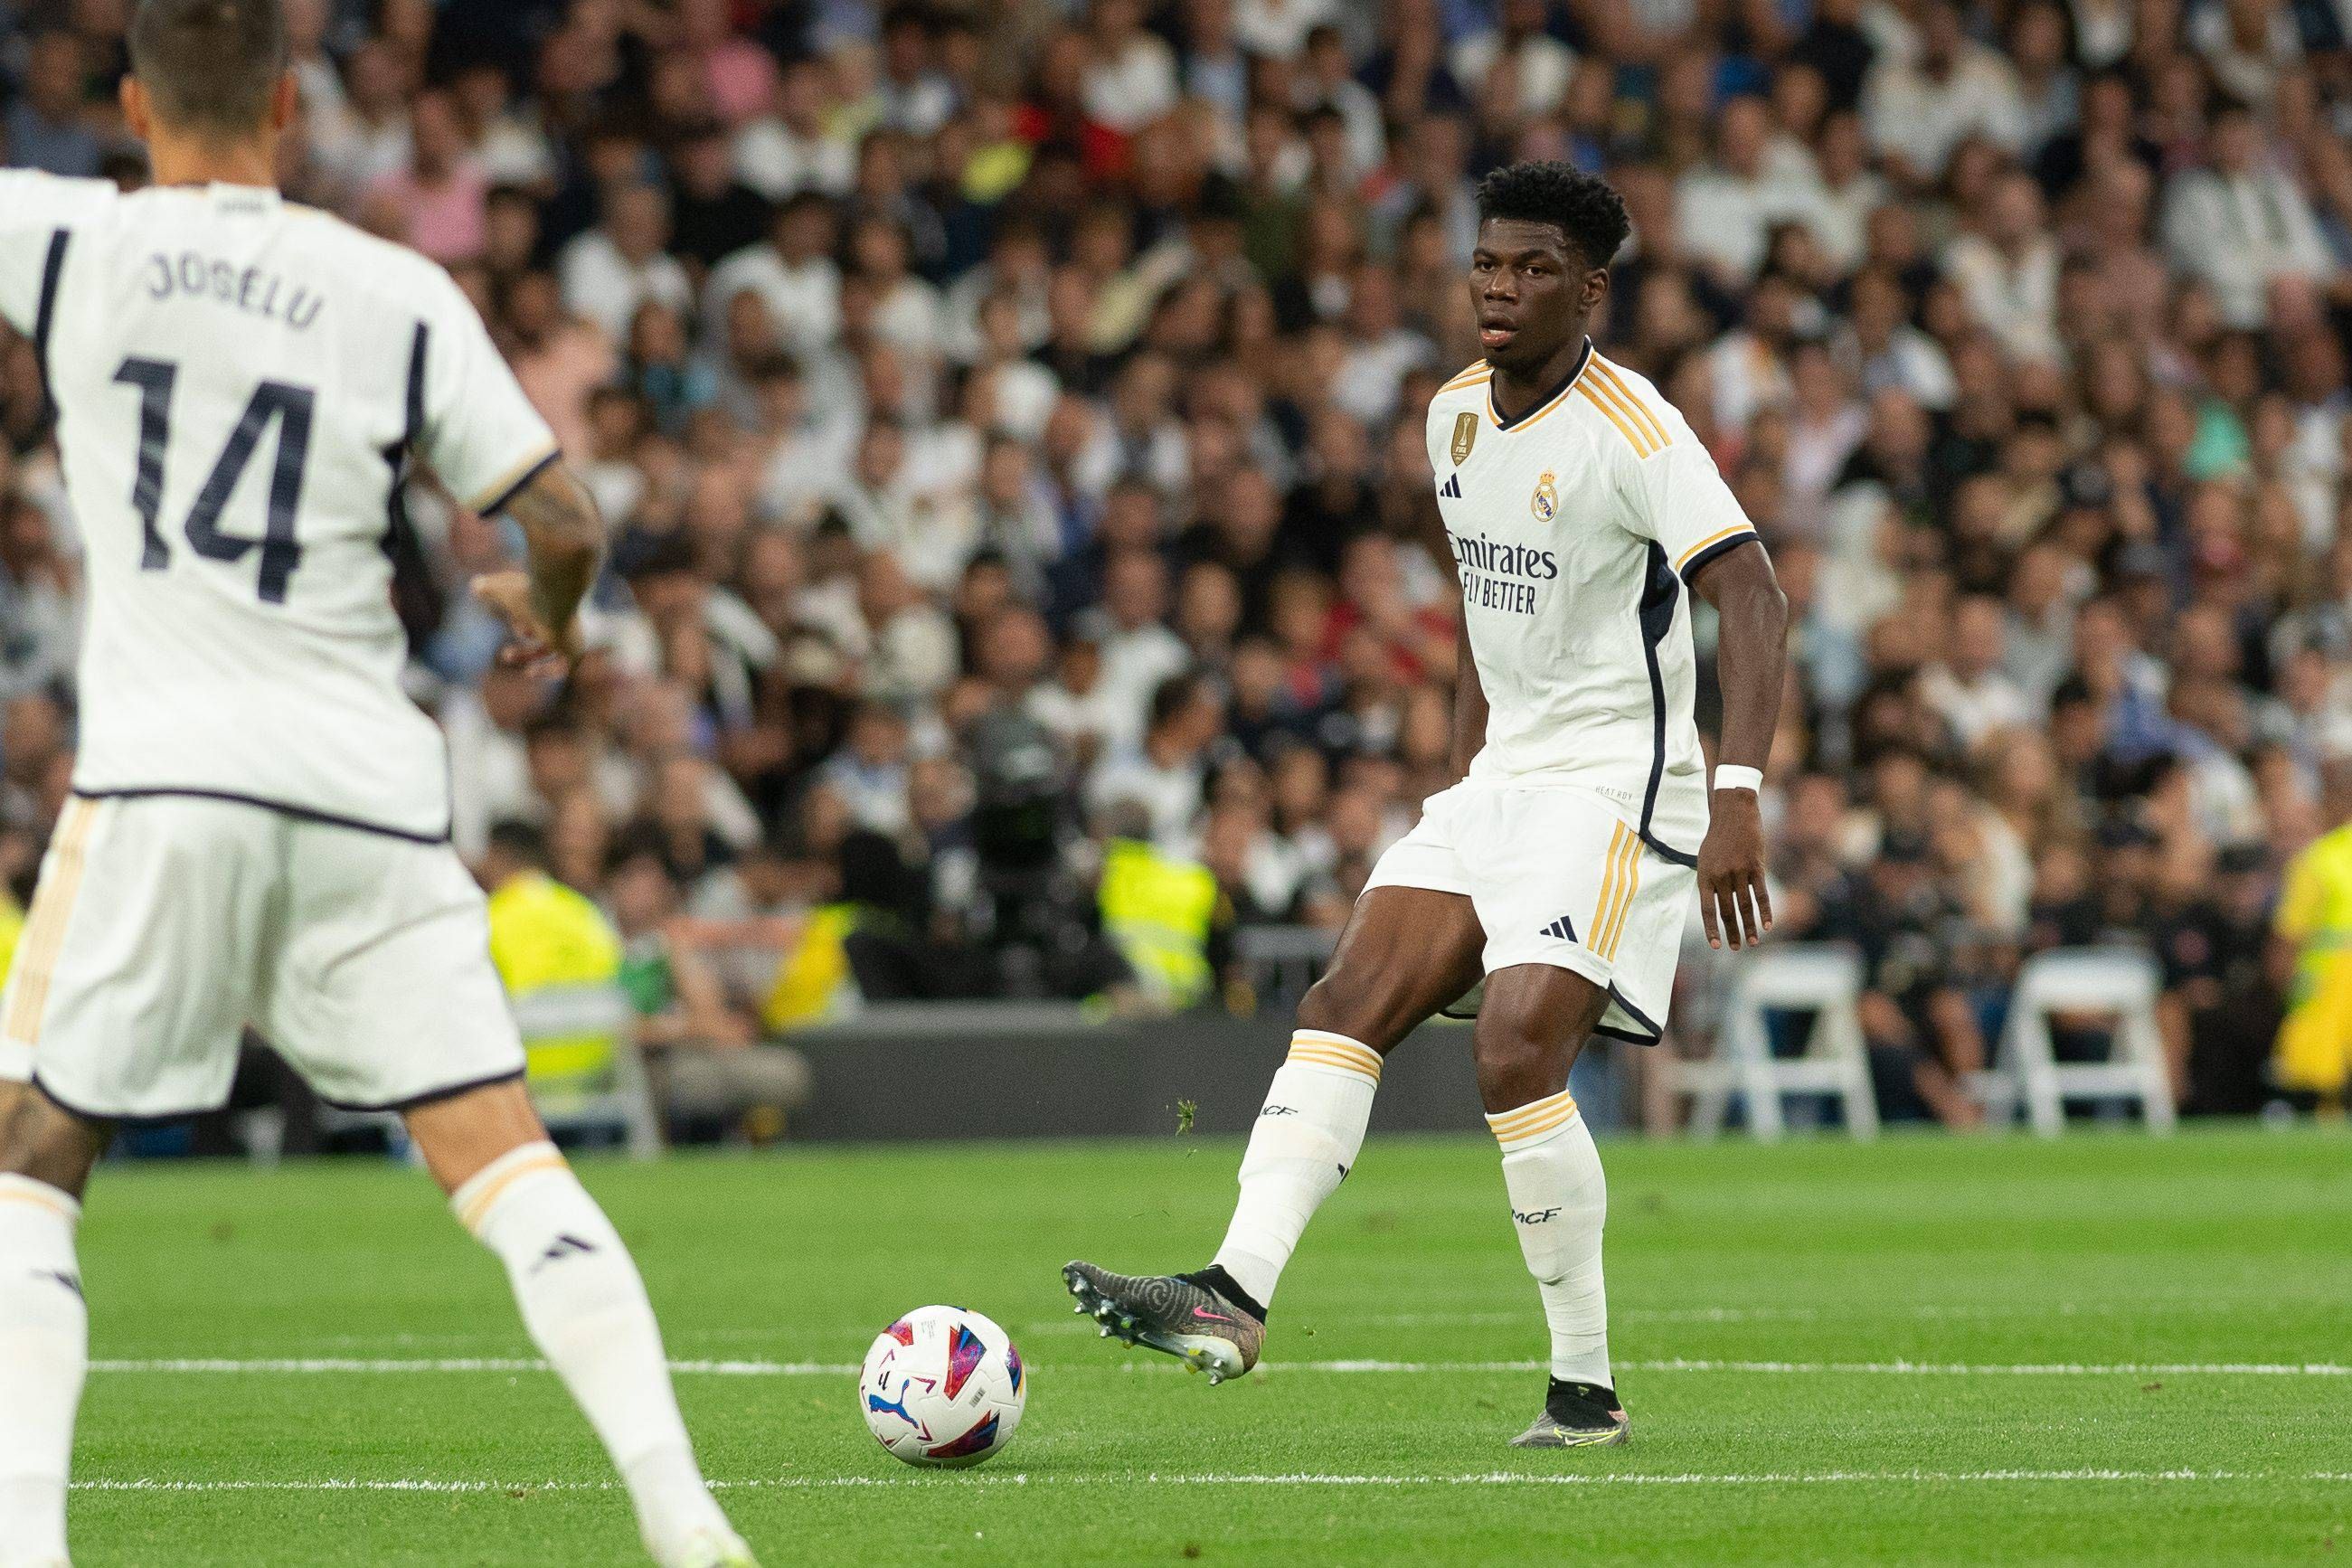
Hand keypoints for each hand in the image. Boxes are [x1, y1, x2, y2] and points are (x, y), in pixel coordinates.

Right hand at [470, 570, 576, 677]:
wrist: (554, 597)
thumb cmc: (526, 593)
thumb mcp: (501, 590)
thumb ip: (488, 587)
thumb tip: (475, 585)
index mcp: (548, 607)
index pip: (536, 620)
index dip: (521, 626)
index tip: (516, 623)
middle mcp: (562, 621)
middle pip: (545, 640)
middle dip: (525, 652)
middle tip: (506, 655)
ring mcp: (570, 636)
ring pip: (554, 653)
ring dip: (536, 661)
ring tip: (528, 673)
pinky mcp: (575, 649)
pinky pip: (568, 667)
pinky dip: (552, 672)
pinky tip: (534, 672)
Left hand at [1697, 789, 1772, 950]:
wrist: (1734, 812)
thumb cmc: (1718, 836)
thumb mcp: (1705, 858)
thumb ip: (1710, 881)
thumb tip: (1717, 903)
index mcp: (1705, 876)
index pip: (1707, 909)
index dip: (1711, 928)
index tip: (1715, 946)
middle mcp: (1721, 876)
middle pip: (1727, 911)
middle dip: (1732, 932)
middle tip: (1736, 948)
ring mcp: (1739, 871)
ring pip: (1745, 906)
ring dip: (1749, 927)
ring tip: (1753, 942)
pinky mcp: (1756, 866)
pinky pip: (1761, 893)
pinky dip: (1765, 911)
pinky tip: (1768, 925)